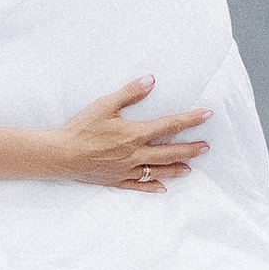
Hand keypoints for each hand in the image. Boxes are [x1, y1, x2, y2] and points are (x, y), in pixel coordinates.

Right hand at [54, 78, 208, 190]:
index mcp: (135, 134)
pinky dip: (152, 187)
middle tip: (206, 147)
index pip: (169, 126)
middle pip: (170, 152)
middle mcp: (135, 154)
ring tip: (189, 169)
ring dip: (175, 169)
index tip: (206, 115)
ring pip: (157, 171)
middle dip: (190, 149)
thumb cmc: (82, 128)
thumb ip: (129, 93)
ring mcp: (126, 170)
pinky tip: (162, 189)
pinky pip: (138, 186)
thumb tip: (150, 80)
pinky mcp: (116, 180)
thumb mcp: (105, 105)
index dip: (190, 120)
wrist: (62, 155)